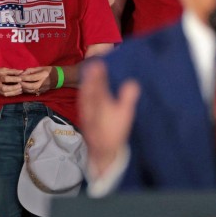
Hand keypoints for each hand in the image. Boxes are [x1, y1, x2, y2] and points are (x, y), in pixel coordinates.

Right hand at [0, 68, 22, 96]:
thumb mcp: (3, 69)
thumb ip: (12, 71)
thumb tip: (21, 72)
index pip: (5, 78)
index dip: (13, 79)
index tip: (20, 79)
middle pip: (4, 88)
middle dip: (14, 88)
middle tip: (20, 85)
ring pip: (5, 93)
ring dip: (14, 92)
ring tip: (21, 89)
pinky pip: (6, 95)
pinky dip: (12, 94)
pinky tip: (18, 92)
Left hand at [20, 66, 53, 94]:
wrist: (58, 77)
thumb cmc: (48, 70)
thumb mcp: (40, 68)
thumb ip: (31, 70)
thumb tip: (22, 73)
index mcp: (43, 75)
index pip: (32, 77)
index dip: (24, 77)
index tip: (18, 77)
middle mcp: (43, 83)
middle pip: (31, 86)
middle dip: (23, 84)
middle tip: (17, 82)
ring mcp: (43, 88)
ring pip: (32, 91)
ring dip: (24, 89)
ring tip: (19, 86)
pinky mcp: (42, 92)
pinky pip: (33, 92)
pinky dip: (27, 91)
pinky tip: (23, 89)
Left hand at [78, 61, 139, 177]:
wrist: (102, 153)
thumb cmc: (115, 133)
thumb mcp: (124, 116)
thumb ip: (127, 99)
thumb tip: (132, 83)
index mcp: (100, 104)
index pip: (99, 85)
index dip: (98, 73)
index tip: (99, 62)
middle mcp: (89, 106)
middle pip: (89, 88)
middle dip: (91, 76)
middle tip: (94, 63)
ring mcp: (85, 113)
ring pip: (84, 94)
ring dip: (87, 82)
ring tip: (89, 72)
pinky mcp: (84, 118)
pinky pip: (83, 101)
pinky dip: (85, 92)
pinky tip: (87, 90)